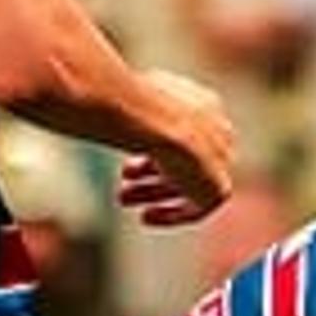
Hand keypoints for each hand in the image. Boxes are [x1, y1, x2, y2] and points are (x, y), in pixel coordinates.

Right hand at [121, 69, 235, 227]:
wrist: (157, 119)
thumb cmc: (134, 102)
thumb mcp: (126, 98)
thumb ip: (126, 109)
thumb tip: (93, 103)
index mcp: (204, 105)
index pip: (182, 135)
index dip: (152, 152)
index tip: (126, 166)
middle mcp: (218, 131)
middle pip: (185, 161)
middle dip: (150, 175)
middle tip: (123, 186)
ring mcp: (222, 161)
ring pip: (188, 184)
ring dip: (154, 193)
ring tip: (124, 200)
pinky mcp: (220, 189)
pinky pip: (197, 209)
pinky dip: (171, 214)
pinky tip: (146, 217)